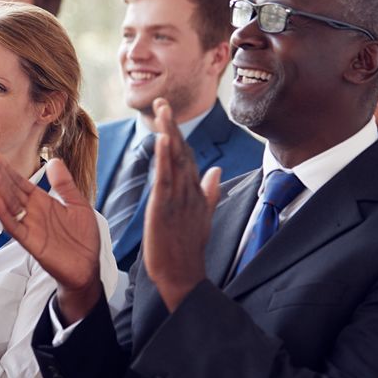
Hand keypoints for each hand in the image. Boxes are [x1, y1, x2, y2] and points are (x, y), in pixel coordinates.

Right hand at [0, 149, 100, 322]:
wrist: (87, 268)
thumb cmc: (83, 239)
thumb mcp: (78, 204)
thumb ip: (64, 184)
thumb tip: (55, 160)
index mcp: (42, 201)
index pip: (20, 181)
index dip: (7, 167)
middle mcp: (33, 212)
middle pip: (11, 189)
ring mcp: (30, 226)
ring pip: (9, 204)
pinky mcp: (31, 243)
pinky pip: (14, 227)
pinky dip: (4, 215)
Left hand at [143, 98, 220, 310]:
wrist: (183, 275)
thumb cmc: (188, 249)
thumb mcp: (201, 217)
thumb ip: (208, 192)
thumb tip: (215, 170)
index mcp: (195, 192)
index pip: (187, 157)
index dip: (178, 134)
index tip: (168, 114)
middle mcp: (189, 191)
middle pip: (182, 152)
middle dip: (172, 126)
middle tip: (162, 102)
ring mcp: (178, 199)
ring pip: (175, 160)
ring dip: (169, 133)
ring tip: (162, 110)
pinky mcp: (165, 209)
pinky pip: (166, 179)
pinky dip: (165, 158)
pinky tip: (162, 139)